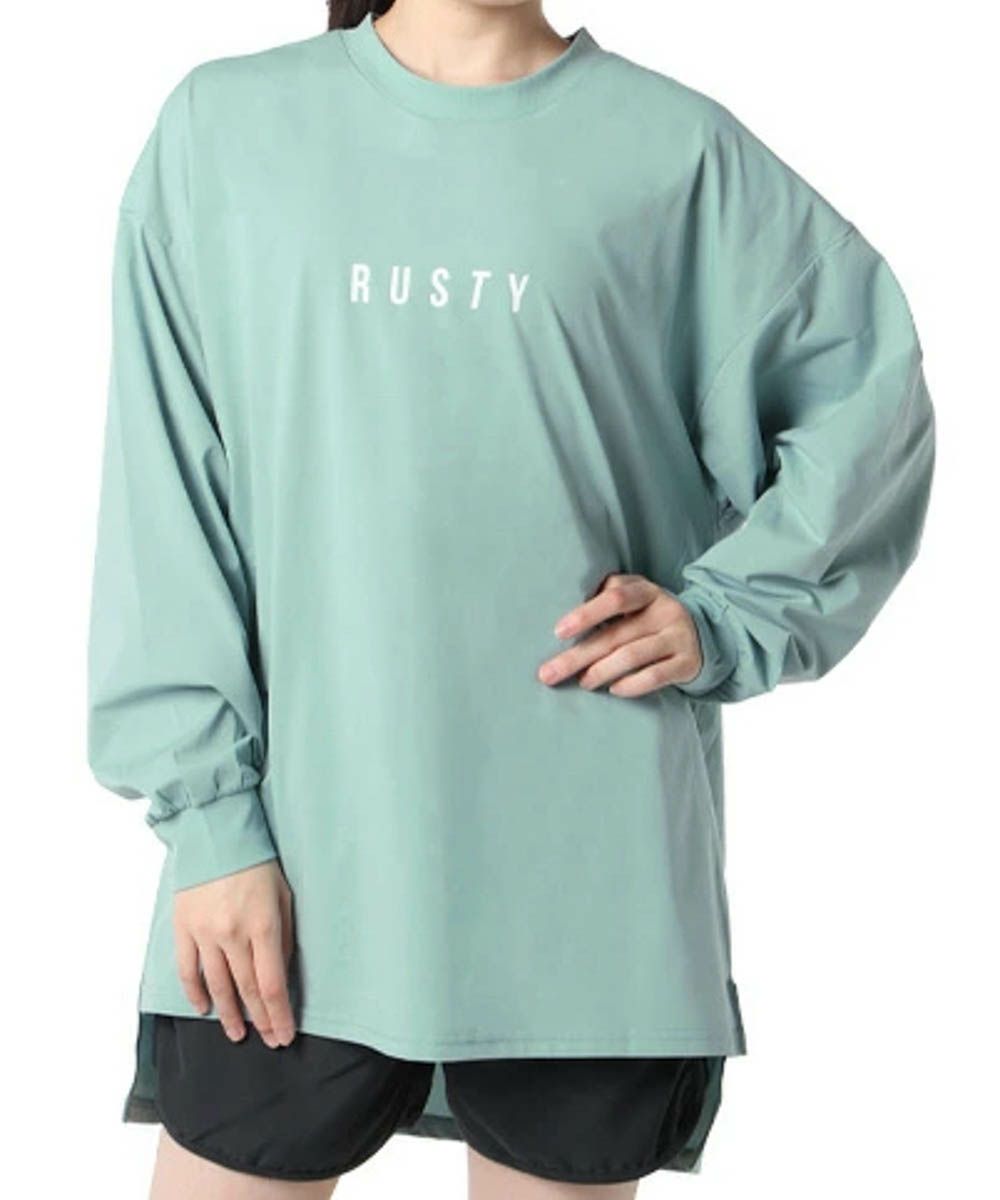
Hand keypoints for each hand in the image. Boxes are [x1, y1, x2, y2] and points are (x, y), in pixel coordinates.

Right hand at [173, 858, 296, 1048]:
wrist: (216, 834)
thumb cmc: (257, 862)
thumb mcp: (284, 895)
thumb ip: (284, 935)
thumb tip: (280, 971)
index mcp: (262, 926)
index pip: (271, 984)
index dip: (278, 1014)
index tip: (285, 1034)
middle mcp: (232, 935)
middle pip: (247, 990)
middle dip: (260, 1020)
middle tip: (269, 1041)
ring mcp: (204, 933)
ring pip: (217, 986)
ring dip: (229, 1014)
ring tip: (238, 1033)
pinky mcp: (183, 928)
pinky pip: (187, 969)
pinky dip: (195, 993)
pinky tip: (204, 1008)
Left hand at [537, 573, 702, 697]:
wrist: (703, 634)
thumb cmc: (651, 616)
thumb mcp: (635, 598)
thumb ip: (606, 596)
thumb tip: (566, 618)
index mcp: (647, 591)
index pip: (616, 597)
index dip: (586, 613)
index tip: (559, 631)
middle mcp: (664, 611)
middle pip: (616, 635)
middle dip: (578, 656)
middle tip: (549, 673)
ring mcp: (678, 637)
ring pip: (633, 656)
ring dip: (601, 671)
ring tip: (582, 682)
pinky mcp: (687, 663)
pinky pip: (655, 676)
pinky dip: (631, 685)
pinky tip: (614, 690)